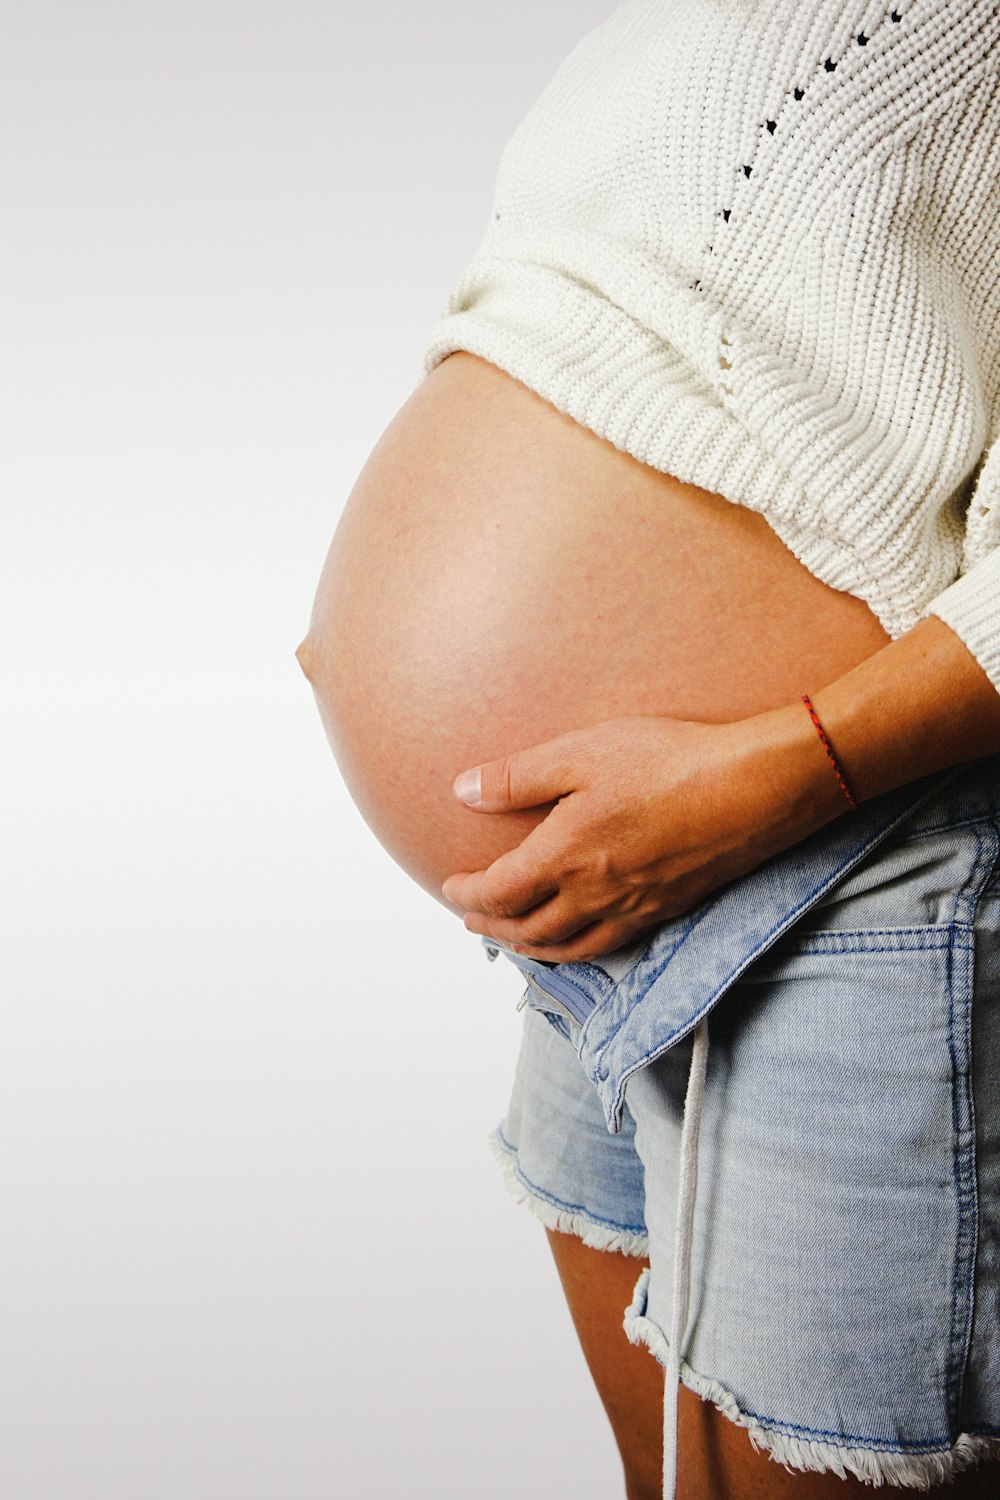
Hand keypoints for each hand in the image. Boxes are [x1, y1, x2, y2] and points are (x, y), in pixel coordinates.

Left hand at [441, 709, 843, 961]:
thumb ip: (517, 778)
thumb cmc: (668, 762)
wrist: (753, 789)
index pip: (498, 894)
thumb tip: (461, 792)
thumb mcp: (581, 754)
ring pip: (567, 947)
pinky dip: (577, 950)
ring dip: (531, 947)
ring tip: (515, 939)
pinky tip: (579, 937)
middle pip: (527, 930)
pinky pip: (608, 946)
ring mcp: (633, 909)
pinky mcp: (667, 910)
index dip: (467, 895)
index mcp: (564, 858)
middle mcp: (594, 896)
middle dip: (492, 927)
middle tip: (471, 919)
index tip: (450, 887)